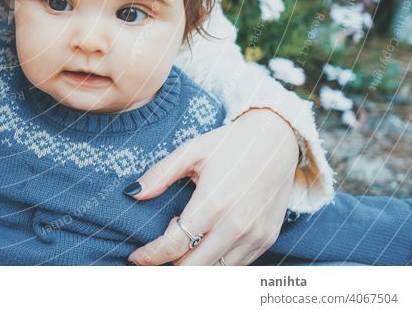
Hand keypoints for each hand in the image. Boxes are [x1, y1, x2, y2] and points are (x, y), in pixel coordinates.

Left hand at [125, 109, 298, 265]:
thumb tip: (133, 193)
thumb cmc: (230, 143)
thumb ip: (160, 174)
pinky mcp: (267, 239)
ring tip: (186, 234)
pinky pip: (236, 266)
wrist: (278, 140)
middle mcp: (236, 225)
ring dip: (193, 262)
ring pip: (215, 271)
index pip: (174, 246)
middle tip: (162, 241)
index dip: (150, 256)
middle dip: (169, 262)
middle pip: (193, 267)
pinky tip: (207, 237)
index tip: (136, 257)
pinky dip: (215, 261)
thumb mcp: (191, 151)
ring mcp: (254, 236)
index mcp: (213, 203)